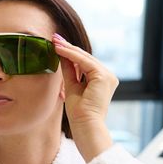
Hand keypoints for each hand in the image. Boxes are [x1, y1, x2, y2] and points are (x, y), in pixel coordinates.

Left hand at [52, 33, 118, 161]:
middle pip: (84, 58)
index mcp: (102, 80)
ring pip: (84, 57)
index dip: (70, 53)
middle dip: (68, 47)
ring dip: (68, 48)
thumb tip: (62, 55)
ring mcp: (108, 76)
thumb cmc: (79, 113)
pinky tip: (59, 49)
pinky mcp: (103, 76)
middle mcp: (108, 76)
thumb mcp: (72, 87)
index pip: (84, 62)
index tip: (57, 44)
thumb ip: (70, 71)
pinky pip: (83, 61)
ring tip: (54, 41)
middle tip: (54, 37)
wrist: (85, 125)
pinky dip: (70, 54)